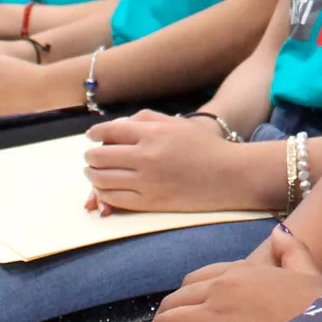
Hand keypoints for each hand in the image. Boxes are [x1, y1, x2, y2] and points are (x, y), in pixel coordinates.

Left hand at [83, 111, 264, 212]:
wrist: (230, 175)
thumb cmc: (206, 147)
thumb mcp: (178, 123)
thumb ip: (146, 119)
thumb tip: (116, 126)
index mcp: (153, 132)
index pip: (110, 131)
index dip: (96, 133)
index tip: (91, 136)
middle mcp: (146, 155)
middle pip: (100, 155)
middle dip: (91, 156)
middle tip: (91, 156)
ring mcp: (147, 181)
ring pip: (102, 179)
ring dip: (92, 175)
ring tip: (93, 173)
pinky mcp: (151, 202)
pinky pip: (115, 199)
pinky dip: (103, 194)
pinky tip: (104, 190)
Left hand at [132, 258, 321, 321]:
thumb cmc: (321, 308)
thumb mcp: (308, 272)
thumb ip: (291, 251)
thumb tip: (279, 231)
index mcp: (241, 273)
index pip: (195, 281)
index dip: (180, 299)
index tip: (173, 313)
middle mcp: (221, 291)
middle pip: (174, 304)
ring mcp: (213, 319)